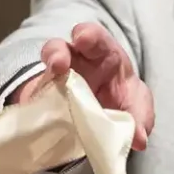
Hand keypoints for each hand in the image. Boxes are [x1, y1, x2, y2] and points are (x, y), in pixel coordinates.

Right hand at [14, 22, 154, 150]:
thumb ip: (140, 119)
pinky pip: (33, 102)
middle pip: (60, 49)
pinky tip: (40, 114)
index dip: (88, 34)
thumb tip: (139, 139)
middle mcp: (74, 63)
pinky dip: (34, 107)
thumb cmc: (121, 101)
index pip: (94, 37)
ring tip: (47, 90)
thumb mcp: (135, 108)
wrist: (103, 121)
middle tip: (58, 64)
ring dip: (41, 86)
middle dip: (57, 53)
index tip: (83, 39)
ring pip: (40, 78)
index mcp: (102, 55)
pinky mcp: (41, 104)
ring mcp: (54, 83)